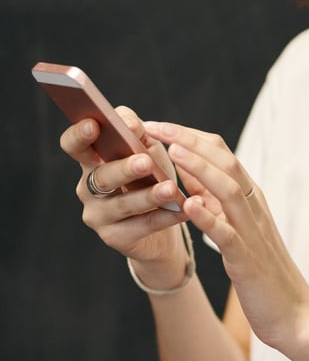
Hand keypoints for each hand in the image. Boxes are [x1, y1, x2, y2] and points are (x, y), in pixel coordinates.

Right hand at [60, 108, 186, 272]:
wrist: (161, 221)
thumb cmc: (150, 177)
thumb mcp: (146, 149)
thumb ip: (136, 132)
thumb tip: (129, 122)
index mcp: (91, 161)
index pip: (74, 145)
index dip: (79, 136)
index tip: (93, 125)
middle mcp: (87, 188)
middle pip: (102, 177)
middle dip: (124, 169)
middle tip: (145, 162)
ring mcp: (98, 215)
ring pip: (123, 204)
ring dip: (148, 196)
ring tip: (170, 189)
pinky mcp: (115, 238)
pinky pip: (142, 226)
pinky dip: (165, 217)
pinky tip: (183, 210)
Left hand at [144, 122, 308, 345]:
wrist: (293, 312)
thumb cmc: (263, 271)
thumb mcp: (238, 228)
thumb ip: (218, 203)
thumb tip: (190, 178)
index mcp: (251, 199)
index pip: (223, 154)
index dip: (190, 136)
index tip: (158, 126)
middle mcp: (254, 208)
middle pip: (225, 162)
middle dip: (190, 141)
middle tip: (156, 126)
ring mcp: (252, 232)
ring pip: (228, 189)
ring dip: (199, 168)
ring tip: (171, 152)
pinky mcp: (247, 260)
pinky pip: (227, 233)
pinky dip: (207, 217)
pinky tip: (186, 205)